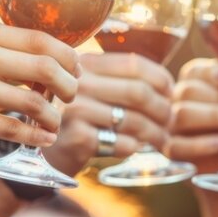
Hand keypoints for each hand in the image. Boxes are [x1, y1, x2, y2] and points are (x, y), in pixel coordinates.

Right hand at [0, 21, 79, 145]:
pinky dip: (37, 137)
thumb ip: (2, 46)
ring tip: (54, 123)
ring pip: (35, 103)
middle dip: (70, 87)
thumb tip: (50, 56)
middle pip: (48, 68)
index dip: (70, 58)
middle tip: (70, 97)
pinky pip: (14, 131)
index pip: (44, 40)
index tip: (75, 70)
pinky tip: (43, 139)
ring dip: (54, 117)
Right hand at [44, 53, 173, 175]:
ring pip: (133, 120)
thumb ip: (122, 80)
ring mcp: (76, 110)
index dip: (161, 79)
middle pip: (138, 92)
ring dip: (155, 133)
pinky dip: (135, 148)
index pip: (134, 64)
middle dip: (163, 109)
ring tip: (162, 140)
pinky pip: (123, 143)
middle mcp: (79, 84)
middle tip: (171, 122)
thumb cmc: (80, 119)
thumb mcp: (95, 90)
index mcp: (86, 65)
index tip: (172, 94)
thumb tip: (170, 87)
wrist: (46, 152)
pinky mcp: (77, 138)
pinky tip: (136, 148)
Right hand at [166, 59, 217, 174]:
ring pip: (182, 114)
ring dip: (213, 115)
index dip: (210, 72)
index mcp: (196, 84)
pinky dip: (199, 144)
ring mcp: (170, 125)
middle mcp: (178, 101)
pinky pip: (177, 146)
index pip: (196, 71)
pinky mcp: (170, 150)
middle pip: (189, 91)